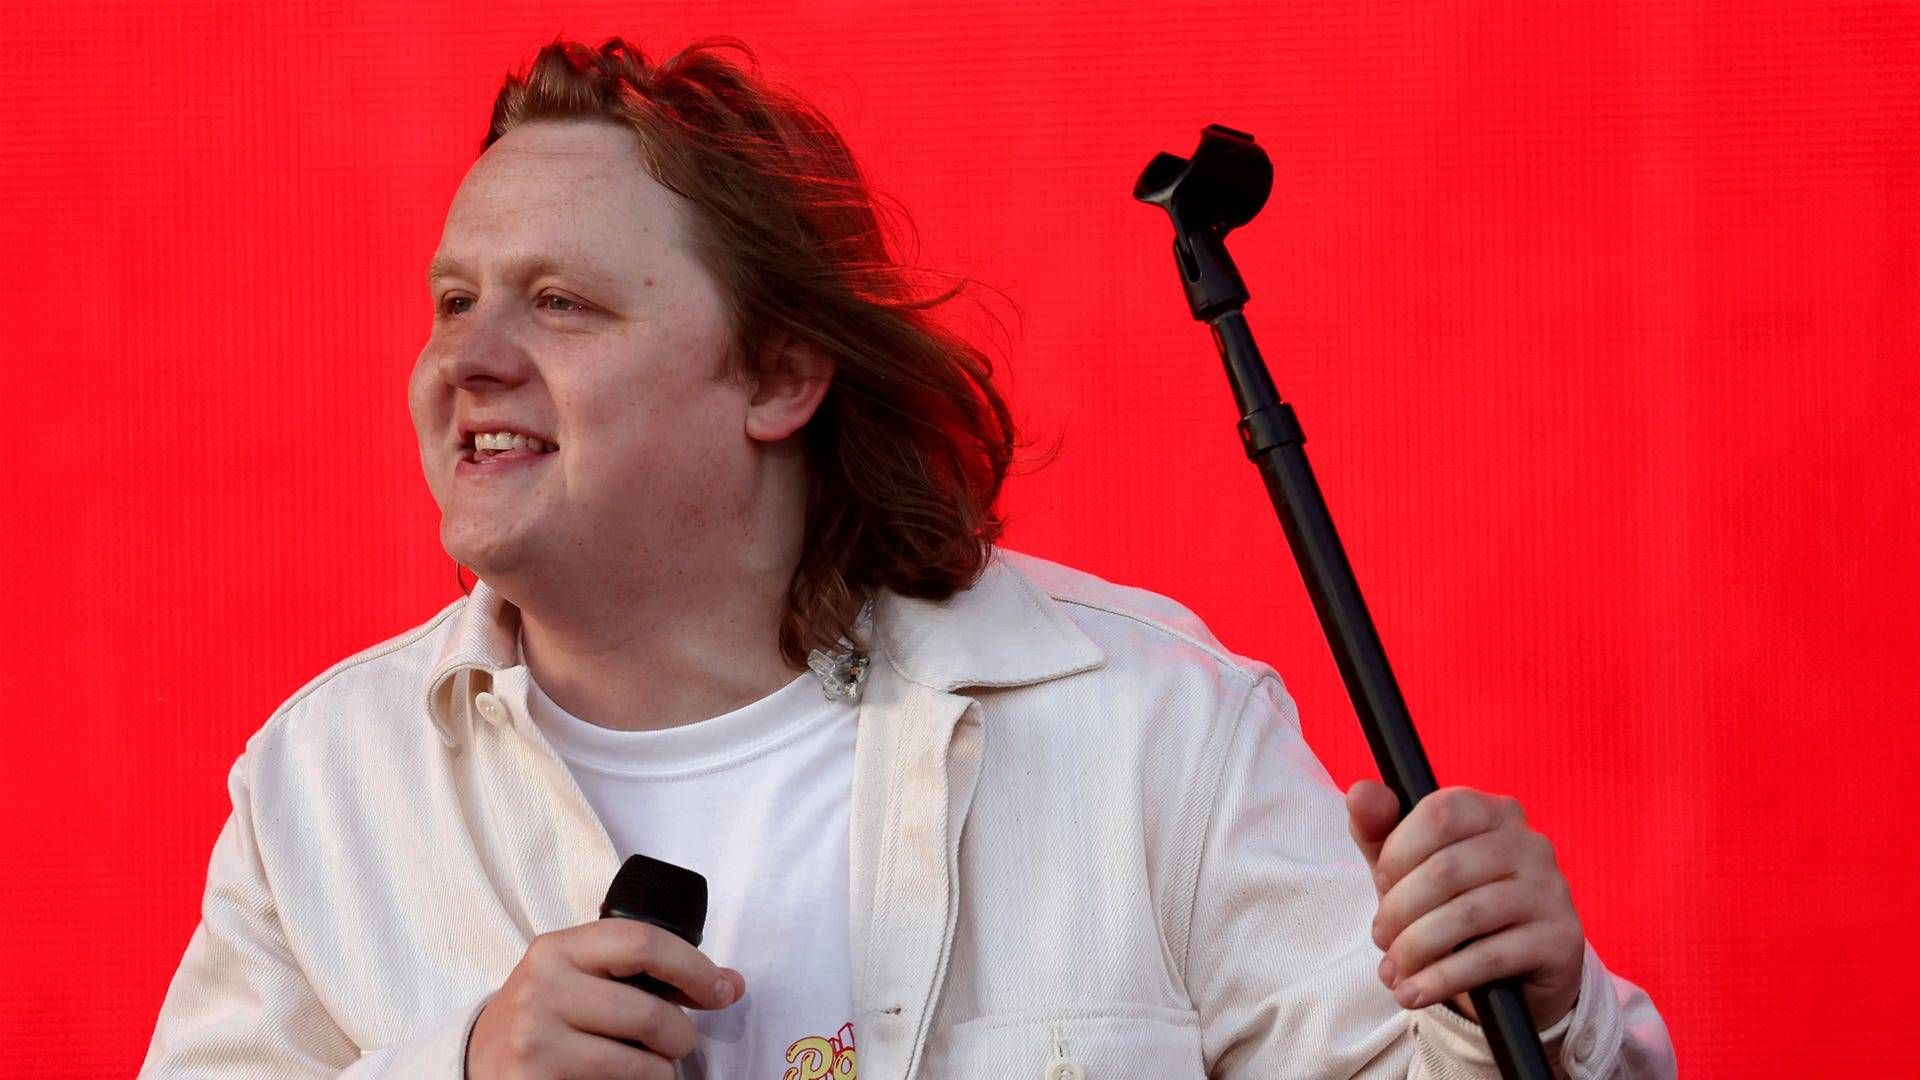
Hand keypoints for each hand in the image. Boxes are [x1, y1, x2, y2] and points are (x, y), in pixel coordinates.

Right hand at [466, 919, 746, 1079]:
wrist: (482, 1056)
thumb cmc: (550, 1010)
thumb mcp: (580, 972)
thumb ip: (646, 969)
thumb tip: (731, 985)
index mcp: (556, 950)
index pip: (642, 943)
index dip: (694, 968)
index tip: (722, 990)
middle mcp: (541, 991)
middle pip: (649, 1015)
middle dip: (682, 1036)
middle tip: (679, 1043)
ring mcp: (535, 1044)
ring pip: (640, 1067)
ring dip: (664, 1073)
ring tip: (654, 1068)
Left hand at [1346, 780, 1584, 1030]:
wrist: (1515, 972)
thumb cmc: (1452, 904)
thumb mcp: (1409, 866)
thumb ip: (1379, 828)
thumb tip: (1361, 792)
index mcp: (1493, 811)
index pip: (1440, 812)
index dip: (1399, 851)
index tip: (1381, 883)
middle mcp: (1530, 843)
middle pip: (1447, 869)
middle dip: (1399, 910)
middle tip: (1381, 938)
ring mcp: (1550, 890)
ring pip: (1467, 915)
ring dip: (1416, 948)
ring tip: (1394, 971)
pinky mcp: (1559, 939)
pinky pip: (1490, 957)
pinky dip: (1441, 978)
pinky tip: (1415, 992)